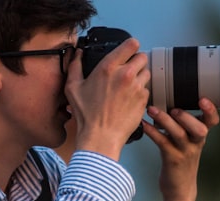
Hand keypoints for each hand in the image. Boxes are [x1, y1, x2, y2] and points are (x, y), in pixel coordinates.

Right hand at [65, 37, 149, 160]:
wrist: (100, 137)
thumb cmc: (86, 115)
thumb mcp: (73, 88)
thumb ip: (75, 66)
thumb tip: (78, 54)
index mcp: (108, 67)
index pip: (131, 44)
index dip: (130, 47)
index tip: (127, 52)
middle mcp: (125, 74)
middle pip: (143, 57)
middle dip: (136, 62)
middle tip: (127, 72)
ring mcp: (136, 88)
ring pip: (146, 74)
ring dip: (139, 77)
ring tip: (127, 87)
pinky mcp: (143, 100)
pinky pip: (146, 90)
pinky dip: (140, 93)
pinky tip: (129, 100)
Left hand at [142, 98, 219, 200]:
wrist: (179, 190)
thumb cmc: (181, 163)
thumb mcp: (189, 144)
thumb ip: (185, 127)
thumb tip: (170, 103)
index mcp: (200, 138)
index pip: (212, 122)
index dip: (211, 111)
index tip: (203, 99)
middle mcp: (196, 144)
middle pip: (198, 128)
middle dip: (186, 117)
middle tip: (174, 109)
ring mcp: (185, 153)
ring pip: (179, 134)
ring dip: (164, 120)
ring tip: (152, 110)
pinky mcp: (172, 160)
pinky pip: (162, 143)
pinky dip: (152, 132)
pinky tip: (144, 125)